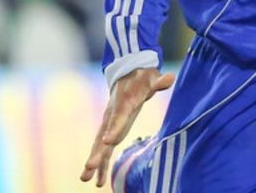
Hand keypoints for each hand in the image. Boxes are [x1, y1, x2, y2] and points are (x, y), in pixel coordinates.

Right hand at [80, 67, 174, 186]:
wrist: (128, 73)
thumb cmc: (142, 78)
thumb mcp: (152, 78)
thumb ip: (159, 81)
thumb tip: (170, 78)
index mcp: (123, 103)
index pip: (118, 117)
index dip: (114, 129)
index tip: (107, 141)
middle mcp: (112, 115)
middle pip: (102, 135)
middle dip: (97, 152)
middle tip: (89, 166)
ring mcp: (109, 124)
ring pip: (99, 145)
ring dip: (94, 161)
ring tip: (85, 178)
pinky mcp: (111, 130)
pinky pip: (104, 149)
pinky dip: (101, 164)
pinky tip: (97, 180)